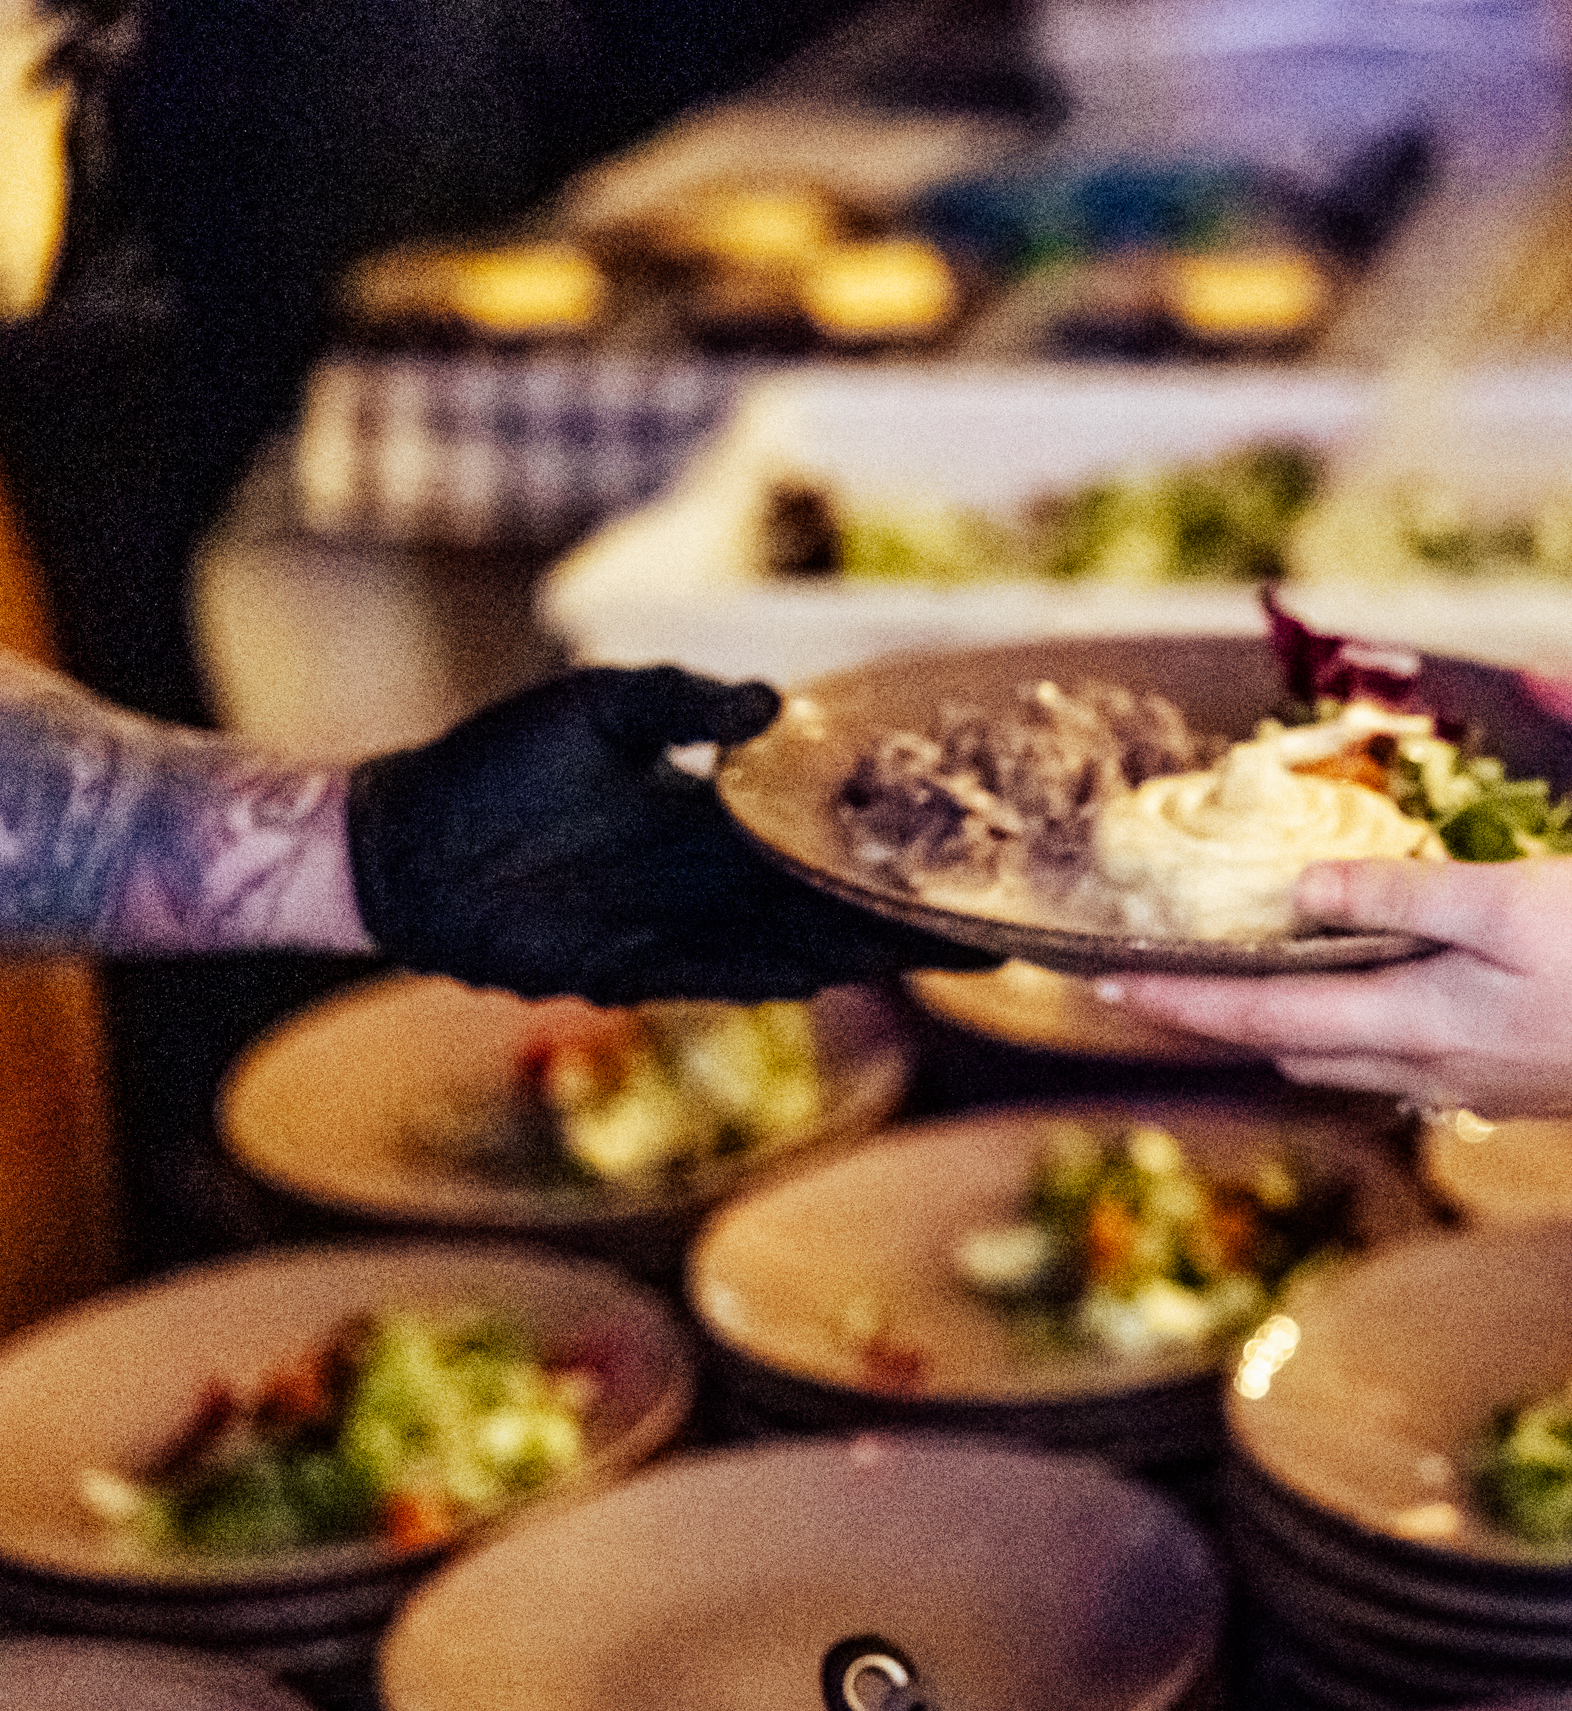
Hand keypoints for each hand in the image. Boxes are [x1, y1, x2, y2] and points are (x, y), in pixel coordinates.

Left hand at [347, 665, 991, 1002]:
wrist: (404, 848)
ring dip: (872, 951)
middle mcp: (716, 876)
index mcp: (716, 809)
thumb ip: (684, 703)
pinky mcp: (641, 971)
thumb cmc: (494, 764)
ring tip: (954, 955)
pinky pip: (729, 979)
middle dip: (914, 913)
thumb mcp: (596, 709)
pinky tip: (843, 974)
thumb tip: (772, 705)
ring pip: (802, 942)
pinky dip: (783, 977)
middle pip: (836, 898)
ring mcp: (684, 927)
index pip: (825, 825)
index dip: (893, 836)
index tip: (966, 832)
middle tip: (1001, 921)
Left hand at [1101, 856, 1571, 1117]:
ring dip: (1294, 1023)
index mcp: (1414, 1022)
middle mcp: (1429, 1068)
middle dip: (1225, 1015)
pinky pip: (1410, 1057)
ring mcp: (1475, 1083)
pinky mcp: (1518, 1081)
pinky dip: (1365, 1024)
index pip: (1262, 1016)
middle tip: (1168, 977)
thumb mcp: (1505, 901)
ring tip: (1258, 978)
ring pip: (1351, 1056)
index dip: (1179, 1000)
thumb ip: (1398, 900)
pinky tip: (1380, 994)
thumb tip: (1300, 899)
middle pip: (1295, 1045)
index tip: (1103, 986)